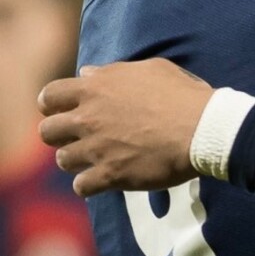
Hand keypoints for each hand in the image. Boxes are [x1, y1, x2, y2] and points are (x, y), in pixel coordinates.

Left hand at [38, 60, 214, 196]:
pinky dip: (91, 184)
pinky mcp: (110, 174)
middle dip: (62, 135)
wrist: (205, 128)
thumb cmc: (184, 95)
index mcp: (96, 89)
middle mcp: (88, 118)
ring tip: (99, 158)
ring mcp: (96, 148)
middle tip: (83, 137)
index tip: (64, 110)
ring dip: (78, 160)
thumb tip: (87, 74)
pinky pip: (81, 186)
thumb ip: (114, 72)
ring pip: (63, 160)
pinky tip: (107, 178)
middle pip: (47, 131)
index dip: (53, 105)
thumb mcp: (154, 69)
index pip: (49, 96)